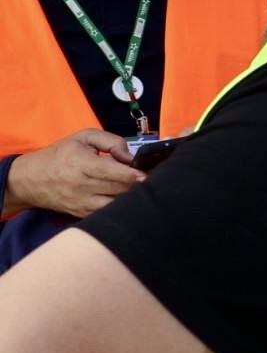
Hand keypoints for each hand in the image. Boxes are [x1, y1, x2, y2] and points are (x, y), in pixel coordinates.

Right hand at [5, 130, 144, 218]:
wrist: (28, 180)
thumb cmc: (60, 155)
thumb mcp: (82, 138)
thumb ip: (110, 141)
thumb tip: (129, 156)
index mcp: (80, 164)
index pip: (111, 172)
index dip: (133, 174)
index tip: (147, 174)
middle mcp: (80, 186)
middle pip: (117, 189)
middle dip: (137, 186)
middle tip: (152, 180)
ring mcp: (81, 203)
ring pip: (114, 205)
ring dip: (130, 199)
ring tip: (141, 191)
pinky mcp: (81, 214)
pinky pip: (106, 213)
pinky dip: (119, 208)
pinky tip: (128, 200)